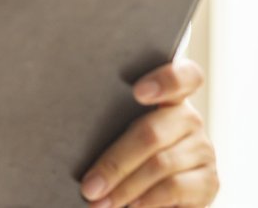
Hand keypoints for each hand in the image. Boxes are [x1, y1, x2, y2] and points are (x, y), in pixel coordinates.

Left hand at [79, 60, 217, 206]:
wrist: (154, 187)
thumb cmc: (122, 147)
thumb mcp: (115, 127)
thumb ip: (106, 119)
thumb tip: (63, 128)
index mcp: (167, 96)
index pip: (183, 76)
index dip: (165, 80)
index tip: (137, 92)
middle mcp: (188, 118)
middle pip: (152, 132)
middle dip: (115, 163)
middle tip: (88, 186)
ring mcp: (202, 149)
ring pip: (160, 165)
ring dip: (123, 187)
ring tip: (98, 202)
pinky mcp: (209, 180)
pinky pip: (174, 189)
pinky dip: (146, 200)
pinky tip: (128, 206)